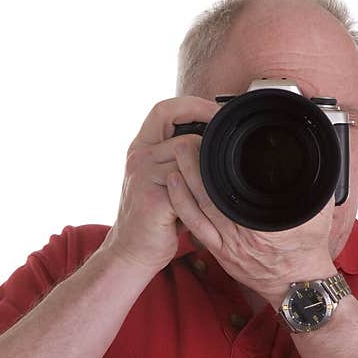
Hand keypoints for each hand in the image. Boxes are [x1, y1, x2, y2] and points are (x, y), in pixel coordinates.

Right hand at [101, 96, 220, 273]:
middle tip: (226, 161)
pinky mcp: (153, 199)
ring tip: (208, 195)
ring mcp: (143, 177)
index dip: (194, 105)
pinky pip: (190, 188)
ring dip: (206, 179)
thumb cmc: (156, 216)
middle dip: (209, 153)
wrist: (132, 252)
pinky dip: (201, 199)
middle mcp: (139, 157)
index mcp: (141, 147)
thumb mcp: (165, 179)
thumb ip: (182, 158)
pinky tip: (200, 211)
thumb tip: (217, 140)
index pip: (165, 109)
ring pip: (190, 161)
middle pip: (186, 138)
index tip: (218, 112)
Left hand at [166, 139, 336, 305]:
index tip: (213, 141)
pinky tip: (174, 187)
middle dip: (195, 165)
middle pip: (210, 192)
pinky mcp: (220, 251)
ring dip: (184, 181)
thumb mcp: (318, 209)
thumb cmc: (309, 247)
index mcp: (263, 221)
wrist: (300, 284)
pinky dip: (182, 205)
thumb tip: (315, 153)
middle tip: (186, 140)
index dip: (218, 162)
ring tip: (176, 157)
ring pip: (198, 207)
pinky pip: (195, 226)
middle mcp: (241, 232)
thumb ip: (313, 180)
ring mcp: (228, 243)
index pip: (234, 185)